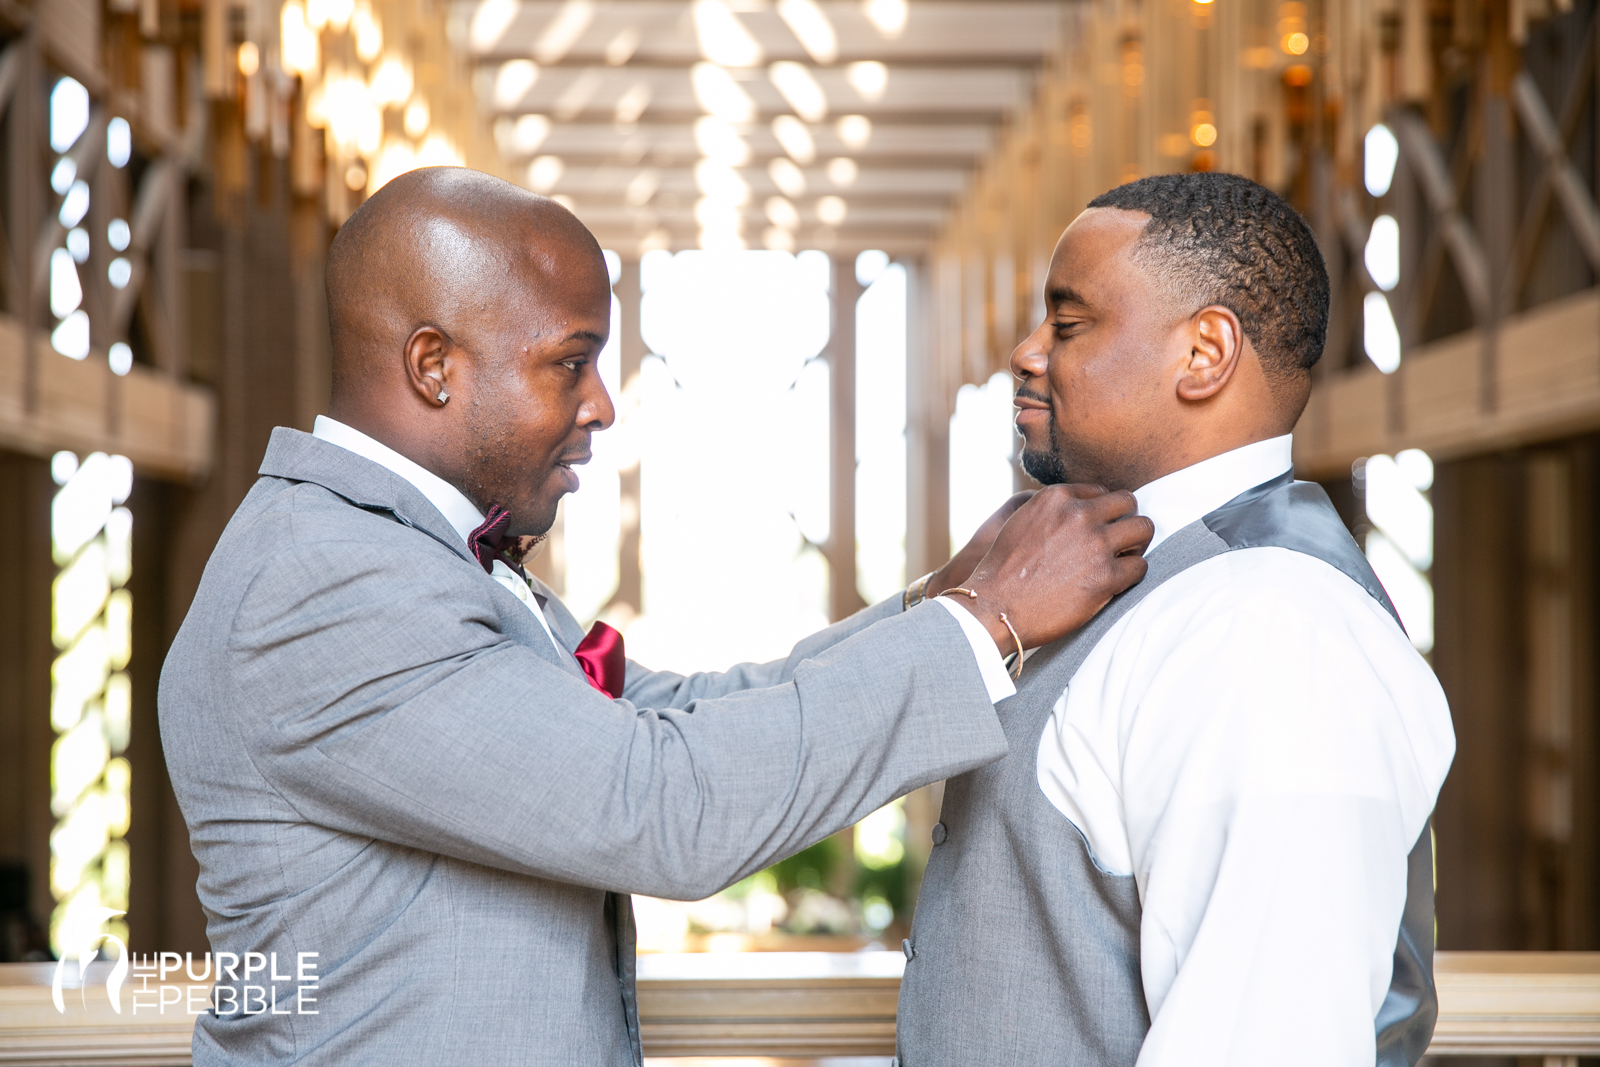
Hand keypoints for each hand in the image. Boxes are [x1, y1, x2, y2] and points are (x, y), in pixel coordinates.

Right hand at [943, 484, 1152, 652]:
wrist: (994, 607)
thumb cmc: (1004, 571)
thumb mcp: (1022, 521)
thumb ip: (1053, 511)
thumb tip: (1078, 510)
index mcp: (1057, 498)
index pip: (1101, 492)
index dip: (1102, 513)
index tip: (1097, 530)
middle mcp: (1079, 514)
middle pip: (1128, 502)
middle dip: (1126, 521)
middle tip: (1119, 541)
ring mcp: (1095, 544)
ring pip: (1143, 529)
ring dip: (1135, 544)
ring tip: (1122, 560)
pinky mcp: (1106, 576)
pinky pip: (1140, 566)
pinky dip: (1131, 575)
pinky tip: (1115, 583)